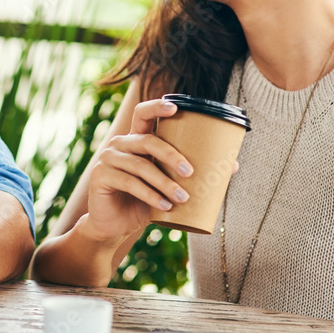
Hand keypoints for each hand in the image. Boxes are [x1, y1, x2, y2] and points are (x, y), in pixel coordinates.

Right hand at [83, 98, 192, 241]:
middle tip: (190, 172)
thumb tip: (233, 167)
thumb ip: (188, 174)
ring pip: (140, 165)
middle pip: (146, 140)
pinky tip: (165, 206)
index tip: (176, 106)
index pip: (143, 113)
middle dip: (171, 154)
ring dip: (164, 182)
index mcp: (135, 139)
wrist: (115, 225)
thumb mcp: (166, 185)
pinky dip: (150, 195)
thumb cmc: (143, 201)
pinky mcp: (100, 176)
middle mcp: (120, 144)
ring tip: (183, 198)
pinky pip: (129, 182)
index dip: (157, 106)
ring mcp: (108, 159)